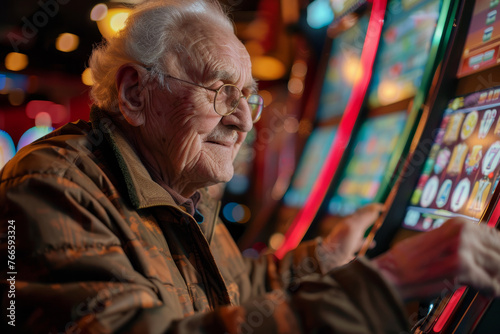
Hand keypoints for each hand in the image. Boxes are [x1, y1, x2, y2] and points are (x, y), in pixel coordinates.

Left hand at [317, 203, 382, 271]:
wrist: (328, 259)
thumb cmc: (341, 243)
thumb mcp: (354, 228)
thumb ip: (364, 219)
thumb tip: (375, 210)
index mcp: (351, 221)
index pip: (363, 211)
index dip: (372, 208)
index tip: (383, 207)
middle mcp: (350, 228)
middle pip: (362, 219)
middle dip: (371, 216)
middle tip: (380, 214)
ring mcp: (349, 239)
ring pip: (361, 230)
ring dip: (369, 228)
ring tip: (377, 227)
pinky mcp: (349, 249)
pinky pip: (360, 243)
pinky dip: (367, 242)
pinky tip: (372, 244)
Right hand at [372, 217, 499, 300]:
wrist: (391, 273)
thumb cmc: (407, 260)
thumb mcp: (438, 241)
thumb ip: (461, 243)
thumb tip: (481, 252)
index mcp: (458, 224)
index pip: (493, 234)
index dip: (496, 249)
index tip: (495, 257)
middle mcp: (463, 233)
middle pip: (498, 249)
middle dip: (498, 264)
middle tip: (495, 273)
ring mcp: (464, 250)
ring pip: (498, 266)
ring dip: (496, 277)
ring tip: (492, 283)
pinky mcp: (463, 270)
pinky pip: (491, 284)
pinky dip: (491, 290)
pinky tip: (487, 292)